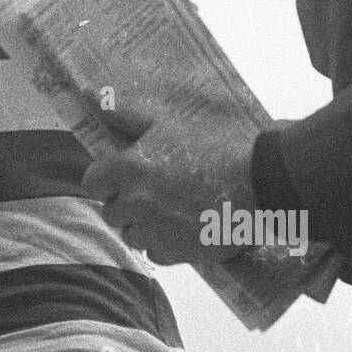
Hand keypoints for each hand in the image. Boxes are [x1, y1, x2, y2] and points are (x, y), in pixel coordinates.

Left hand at [81, 100, 257, 265]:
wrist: (258, 181)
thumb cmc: (214, 147)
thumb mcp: (168, 124)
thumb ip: (127, 116)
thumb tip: (95, 98)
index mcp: (128, 168)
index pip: (92, 182)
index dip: (105, 180)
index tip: (120, 178)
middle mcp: (134, 202)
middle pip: (111, 212)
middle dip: (125, 204)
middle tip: (152, 193)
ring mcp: (154, 230)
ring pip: (132, 235)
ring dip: (144, 226)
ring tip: (170, 212)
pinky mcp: (176, 253)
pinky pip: (155, 254)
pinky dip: (164, 245)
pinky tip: (183, 229)